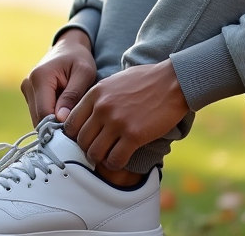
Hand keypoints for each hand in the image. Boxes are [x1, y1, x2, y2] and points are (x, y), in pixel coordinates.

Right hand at [20, 29, 97, 126]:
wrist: (68, 47)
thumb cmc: (79, 58)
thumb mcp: (84, 73)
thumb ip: (73, 94)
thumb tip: (61, 118)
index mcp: (40, 77)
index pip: (44, 113)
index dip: (58, 126)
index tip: (75, 132)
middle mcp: (28, 84)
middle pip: (38, 118)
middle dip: (56, 127)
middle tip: (76, 130)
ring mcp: (26, 89)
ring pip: (37, 118)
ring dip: (53, 123)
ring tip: (72, 120)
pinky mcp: (29, 94)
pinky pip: (38, 113)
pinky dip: (51, 117)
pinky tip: (64, 114)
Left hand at [62, 60, 188, 171]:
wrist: (174, 81)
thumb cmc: (147, 80)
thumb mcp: (115, 81)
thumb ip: (99, 97)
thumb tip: (88, 115)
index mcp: (95, 94)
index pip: (71, 123)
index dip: (76, 136)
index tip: (87, 140)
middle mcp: (102, 108)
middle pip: (81, 141)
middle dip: (88, 149)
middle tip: (99, 151)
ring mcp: (117, 122)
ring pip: (94, 153)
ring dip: (101, 159)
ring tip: (110, 156)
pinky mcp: (134, 135)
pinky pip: (115, 160)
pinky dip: (116, 164)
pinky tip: (121, 159)